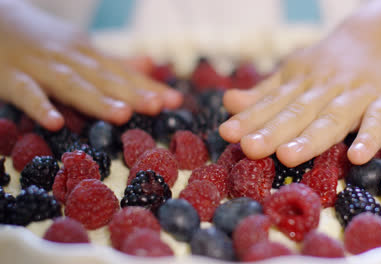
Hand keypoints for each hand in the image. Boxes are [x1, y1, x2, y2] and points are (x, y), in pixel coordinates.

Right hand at [0, 0, 181, 130]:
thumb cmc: (43, 39)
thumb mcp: (81, 47)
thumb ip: (114, 62)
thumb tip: (150, 64)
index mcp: (88, 54)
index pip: (123, 73)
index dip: (149, 87)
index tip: (176, 101)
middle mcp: (70, 59)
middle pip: (104, 78)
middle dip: (133, 93)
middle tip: (159, 106)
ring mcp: (41, 67)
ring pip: (72, 84)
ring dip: (97, 99)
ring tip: (122, 115)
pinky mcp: (11, 77)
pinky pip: (26, 93)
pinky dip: (39, 105)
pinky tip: (54, 123)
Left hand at [219, 27, 380, 166]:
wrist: (377, 38)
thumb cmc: (326, 65)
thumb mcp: (293, 73)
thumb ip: (264, 93)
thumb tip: (228, 102)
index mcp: (301, 80)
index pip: (273, 102)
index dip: (250, 118)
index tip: (227, 133)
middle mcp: (326, 87)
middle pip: (297, 111)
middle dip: (273, 131)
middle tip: (249, 148)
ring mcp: (356, 94)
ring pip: (332, 118)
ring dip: (310, 137)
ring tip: (287, 156)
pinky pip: (379, 121)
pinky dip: (369, 138)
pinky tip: (357, 157)